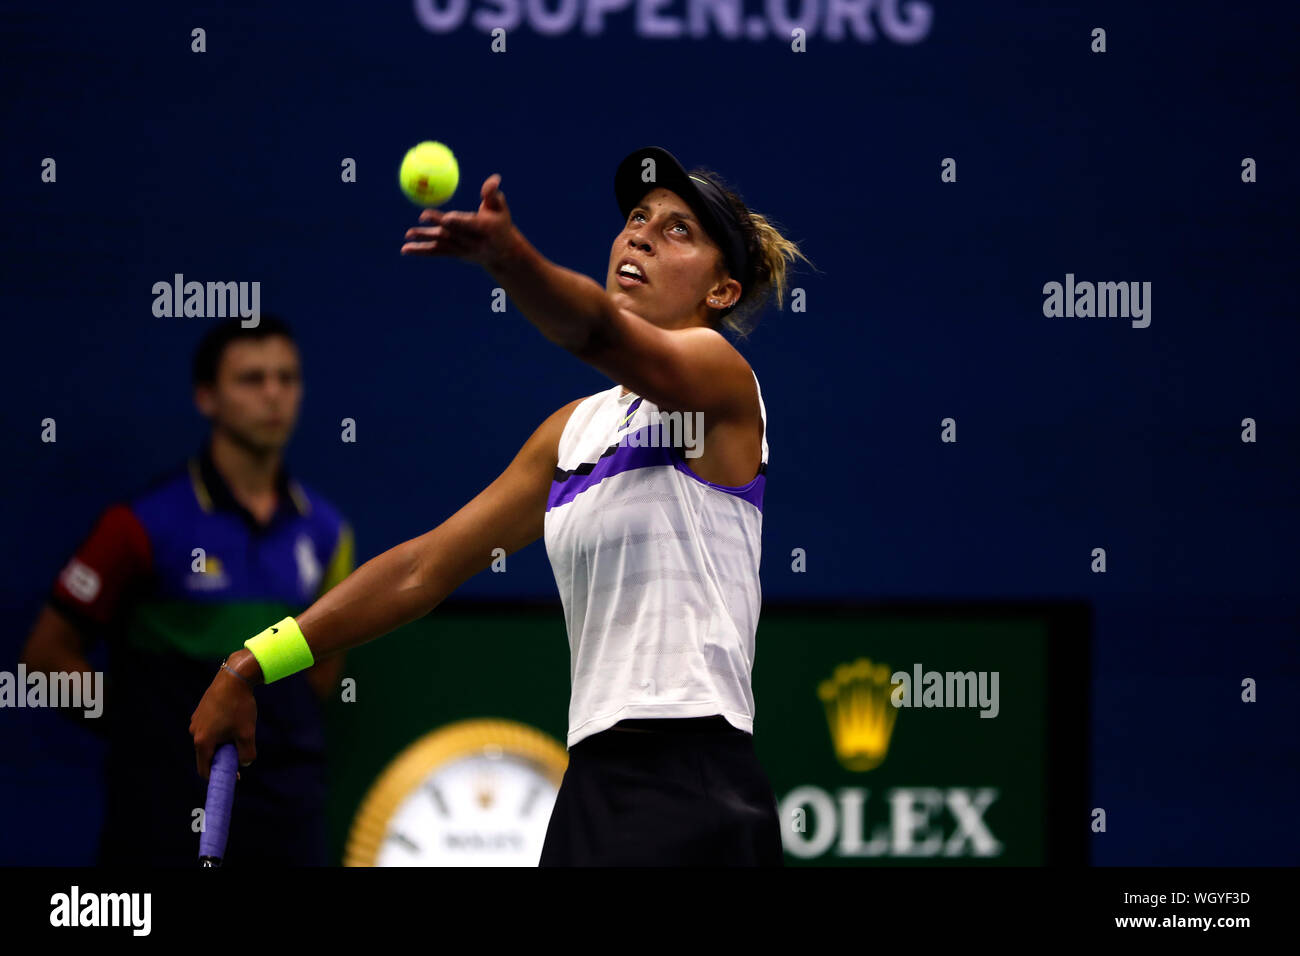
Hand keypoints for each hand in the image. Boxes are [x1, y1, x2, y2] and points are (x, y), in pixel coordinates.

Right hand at [190, 660, 258, 779]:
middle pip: (206, 755)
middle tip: (239, 751)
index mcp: (202, 741)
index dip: (217, 776)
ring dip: (221, 743)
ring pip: (208, 740)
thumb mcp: (247, 733)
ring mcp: (195, 721)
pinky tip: (232, 720)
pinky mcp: (200, 711)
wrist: (234, 678)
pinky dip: (219, 731)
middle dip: (221, 758)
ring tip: (237, 732)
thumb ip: (247, 754)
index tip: (233, 776)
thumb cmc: (240, 707)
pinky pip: (208, 728)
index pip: (204, 769)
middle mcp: (194, 732)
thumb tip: (245, 764)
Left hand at [401, 173, 517, 269]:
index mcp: (484, 229)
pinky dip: (421, 251)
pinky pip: (436, 251)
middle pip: (452, 232)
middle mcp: (472, 242)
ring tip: (408, 234)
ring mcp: (462, 250)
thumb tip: (494, 178)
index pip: (469, 225)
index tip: (447, 217)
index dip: (457, 222)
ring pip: (441, 243)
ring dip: (424, 238)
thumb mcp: (500, 208)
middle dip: (437, 225)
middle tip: (422, 216)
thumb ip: (493, 193)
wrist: (502, 254)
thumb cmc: (500, 224)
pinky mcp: (454, 254)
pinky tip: (405, 249)